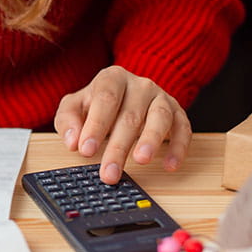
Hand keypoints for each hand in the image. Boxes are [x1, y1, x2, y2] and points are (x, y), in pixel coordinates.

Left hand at [54, 65, 191, 183]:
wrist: (124, 95)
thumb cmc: (95, 105)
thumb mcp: (73, 107)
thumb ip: (68, 121)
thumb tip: (72, 141)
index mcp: (112, 78)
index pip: (105, 100)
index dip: (96, 125)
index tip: (86, 150)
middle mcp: (140, 85)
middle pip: (130, 115)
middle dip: (118, 147)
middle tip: (109, 173)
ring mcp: (161, 97)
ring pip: (160, 117)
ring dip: (151, 140)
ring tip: (141, 160)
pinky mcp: (177, 112)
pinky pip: (183, 128)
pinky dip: (179, 147)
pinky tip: (170, 165)